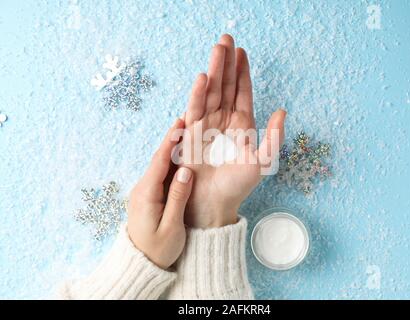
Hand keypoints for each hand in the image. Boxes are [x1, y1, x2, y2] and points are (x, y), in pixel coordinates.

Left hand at [127, 119, 192, 268]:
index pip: (160, 161)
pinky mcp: (149, 197)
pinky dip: (171, 163)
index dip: (170, 141)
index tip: (180, 123)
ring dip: (172, 149)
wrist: (140, 264)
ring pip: (160, 166)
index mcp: (147, 194)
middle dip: (172, 139)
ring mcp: (145, 193)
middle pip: (159, 159)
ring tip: (186, 132)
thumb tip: (186, 170)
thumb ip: (178, 197)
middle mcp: (143, 189)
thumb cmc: (157, 250)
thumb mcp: (171, 227)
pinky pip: (161, 175)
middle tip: (185, 120)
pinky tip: (181, 156)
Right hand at [181, 34, 285, 227]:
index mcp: (242, 125)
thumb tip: (283, 111)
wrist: (213, 205)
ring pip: (211, 92)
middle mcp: (224, 121)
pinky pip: (195, 109)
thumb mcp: (261, 162)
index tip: (241, 51)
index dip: (242, 73)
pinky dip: (198, 93)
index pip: (242, 93)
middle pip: (225, 86)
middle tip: (226, 38)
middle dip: (226, 63)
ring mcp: (207, 125)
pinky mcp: (192, 133)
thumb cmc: (237, 187)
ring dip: (213, 71)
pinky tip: (203, 77)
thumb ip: (273, 138)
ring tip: (216, 49)